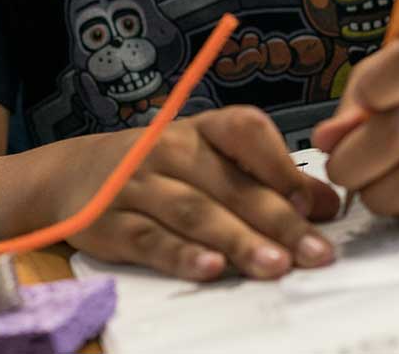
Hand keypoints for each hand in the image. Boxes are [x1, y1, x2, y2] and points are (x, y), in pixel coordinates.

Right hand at [60, 107, 339, 280]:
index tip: (315, 203)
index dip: (281, 164)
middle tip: (315, 252)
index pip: (245, 130)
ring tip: (275, 266)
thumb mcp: (210, 159)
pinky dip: (181, 255)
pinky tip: (210, 268)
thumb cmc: (160, 168)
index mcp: (202, 129)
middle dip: (277, 220)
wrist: (73, 174)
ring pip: (195, 212)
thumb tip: (326, 205)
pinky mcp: (111, 223)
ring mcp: (138, 185)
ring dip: (238, 240)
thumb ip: (267, 178)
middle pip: (229, 184)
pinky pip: (149, 239)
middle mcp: (170, 149)